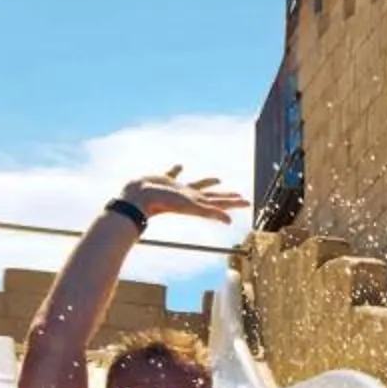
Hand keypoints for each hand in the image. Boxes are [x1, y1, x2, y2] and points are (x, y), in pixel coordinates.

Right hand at [119, 167, 249, 223]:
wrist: (138, 197)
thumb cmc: (163, 203)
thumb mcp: (190, 207)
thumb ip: (210, 213)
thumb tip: (229, 221)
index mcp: (197, 203)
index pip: (220, 203)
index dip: (234, 203)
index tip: (247, 203)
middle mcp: (190, 197)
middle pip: (213, 197)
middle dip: (227, 196)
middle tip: (239, 195)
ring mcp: (178, 189)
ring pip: (197, 185)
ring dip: (208, 183)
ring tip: (218, 179)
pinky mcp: (165, 180)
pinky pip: (173, 173)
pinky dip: (177, 170)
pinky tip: (180, 166)